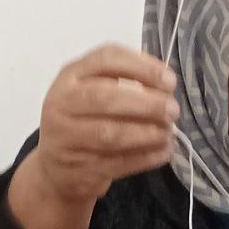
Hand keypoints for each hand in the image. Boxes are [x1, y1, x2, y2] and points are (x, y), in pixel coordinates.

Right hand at [8, 44, 179, 228]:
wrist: (55, 169)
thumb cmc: (82, 122)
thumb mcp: (90, 91)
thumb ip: (121, 83)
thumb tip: (166, 88)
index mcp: (70, 76)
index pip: (106, 60)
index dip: (142, 68)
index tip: (170, 80)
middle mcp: (64, 103)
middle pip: (105, 98)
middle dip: (146, 103)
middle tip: (173, 110)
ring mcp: (69, 138)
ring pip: (111, 134)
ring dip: (147, 133)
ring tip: (169, 133)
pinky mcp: (82, 168)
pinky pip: (120, 163)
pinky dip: (147, 157)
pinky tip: (164, 151)